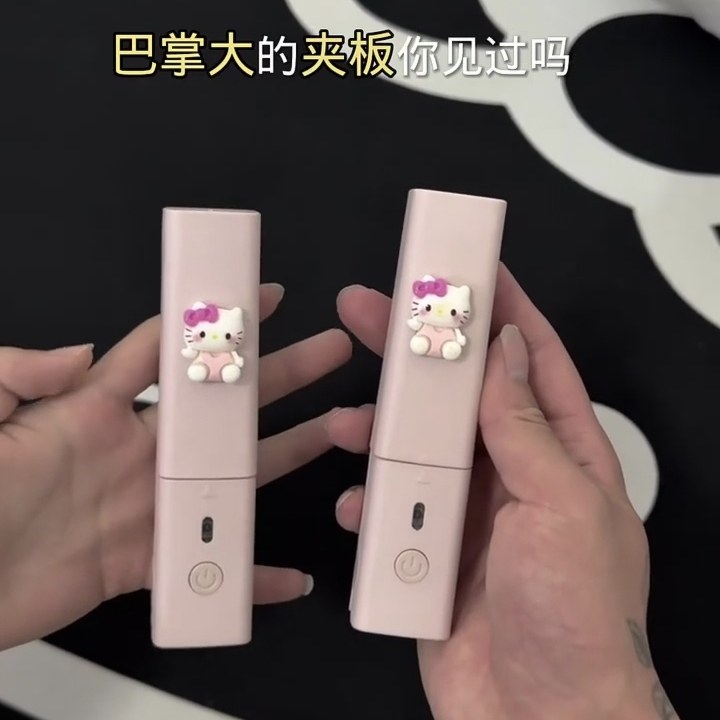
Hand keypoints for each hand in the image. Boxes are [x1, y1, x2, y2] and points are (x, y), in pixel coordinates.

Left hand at [0, 284, 350, 650]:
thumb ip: (19, 371)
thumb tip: (80, 349)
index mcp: (94, 409)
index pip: (166, 350)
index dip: (214, 318)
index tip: (259, 297)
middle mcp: (137, 451)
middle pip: (225, 405)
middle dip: (281, 373)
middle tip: (327, 350)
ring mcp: (150, 505)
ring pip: (238, 473)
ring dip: (291, 452)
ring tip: (337, 430)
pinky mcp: (146, 561)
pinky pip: (211, 566)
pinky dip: (252, 576)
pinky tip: (289, 576)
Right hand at [328, 267, 675, 719]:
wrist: (544, 719)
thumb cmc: (578, 618)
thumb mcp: (559, 504)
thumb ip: (525, 426)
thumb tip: (507, 350)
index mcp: (561, 454)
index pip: (532, 361)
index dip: (503, 310)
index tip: (471, 270)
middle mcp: (514, 475)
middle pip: (459, 395)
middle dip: (417, 353)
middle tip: (374, 312)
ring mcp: (471, 512)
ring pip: (416, 448)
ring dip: (379, 431)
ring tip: (346, 420)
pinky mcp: (432, 551)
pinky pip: (390, 509)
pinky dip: (366, 502)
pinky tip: (351, 503)